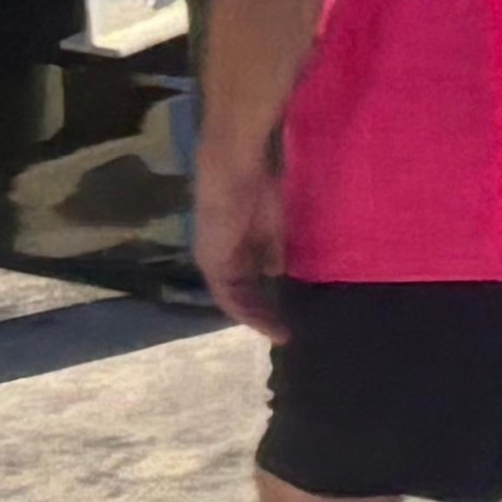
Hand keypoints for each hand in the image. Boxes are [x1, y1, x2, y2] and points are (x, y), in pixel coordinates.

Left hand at [194, 152, 289, 338]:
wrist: (235, 170)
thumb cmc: (258, 187)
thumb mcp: (272, 226)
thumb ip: (271, 251)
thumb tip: (275, 274)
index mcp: (232, 250)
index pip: (247, 283)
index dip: (266, 300)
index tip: (287, 315)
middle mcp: (220, 260)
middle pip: (240, 296)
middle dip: (262, 314)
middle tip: (285, 331)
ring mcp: (215, 263)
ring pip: (235, 300)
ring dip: (256, 317)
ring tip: (279, 332)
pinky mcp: (215, 264)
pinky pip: (230, 297)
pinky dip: (248, 311)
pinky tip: (267, 320)